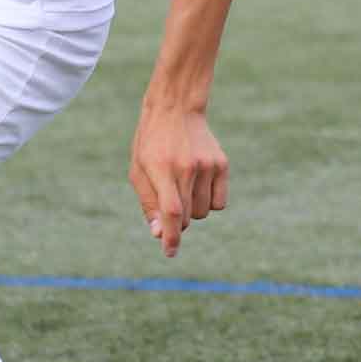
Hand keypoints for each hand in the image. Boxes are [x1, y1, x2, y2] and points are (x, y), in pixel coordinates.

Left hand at [129, 101, 229, 260]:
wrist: (176, 109)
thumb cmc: (151, 144)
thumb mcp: (138, 171)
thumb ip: (149, 204)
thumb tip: (160, 235)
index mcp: (161, 169)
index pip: (172, 211)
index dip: (172, 236)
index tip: (170, 252)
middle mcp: (187, 168)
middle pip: (188, 217)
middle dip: (177, 221)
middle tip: (170, 203)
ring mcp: (207, 166)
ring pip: (204, 213)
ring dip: (193, 211)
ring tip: (183, 188)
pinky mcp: (222, 165)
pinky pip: (219, 203)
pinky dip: (209, 203)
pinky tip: (199, 186)